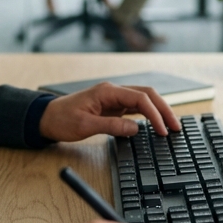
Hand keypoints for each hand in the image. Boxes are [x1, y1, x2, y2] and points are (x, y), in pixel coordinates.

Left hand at [38, 83, 179, 140]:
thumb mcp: (85, 126)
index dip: (155, 114)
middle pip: (147, 95)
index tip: (163, 131)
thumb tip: (136, 129)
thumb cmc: (62, 120)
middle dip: (164, 109)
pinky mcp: (112, 107)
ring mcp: (113, 99)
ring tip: (171, 126)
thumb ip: (111, 127)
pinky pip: (135, 108)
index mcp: (108, 91)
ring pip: (143, 100)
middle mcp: (113, 92)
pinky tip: (155, 125)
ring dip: (158, 111)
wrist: (46, 118)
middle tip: (176, 127)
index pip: (140, 99)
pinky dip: (148, 115)